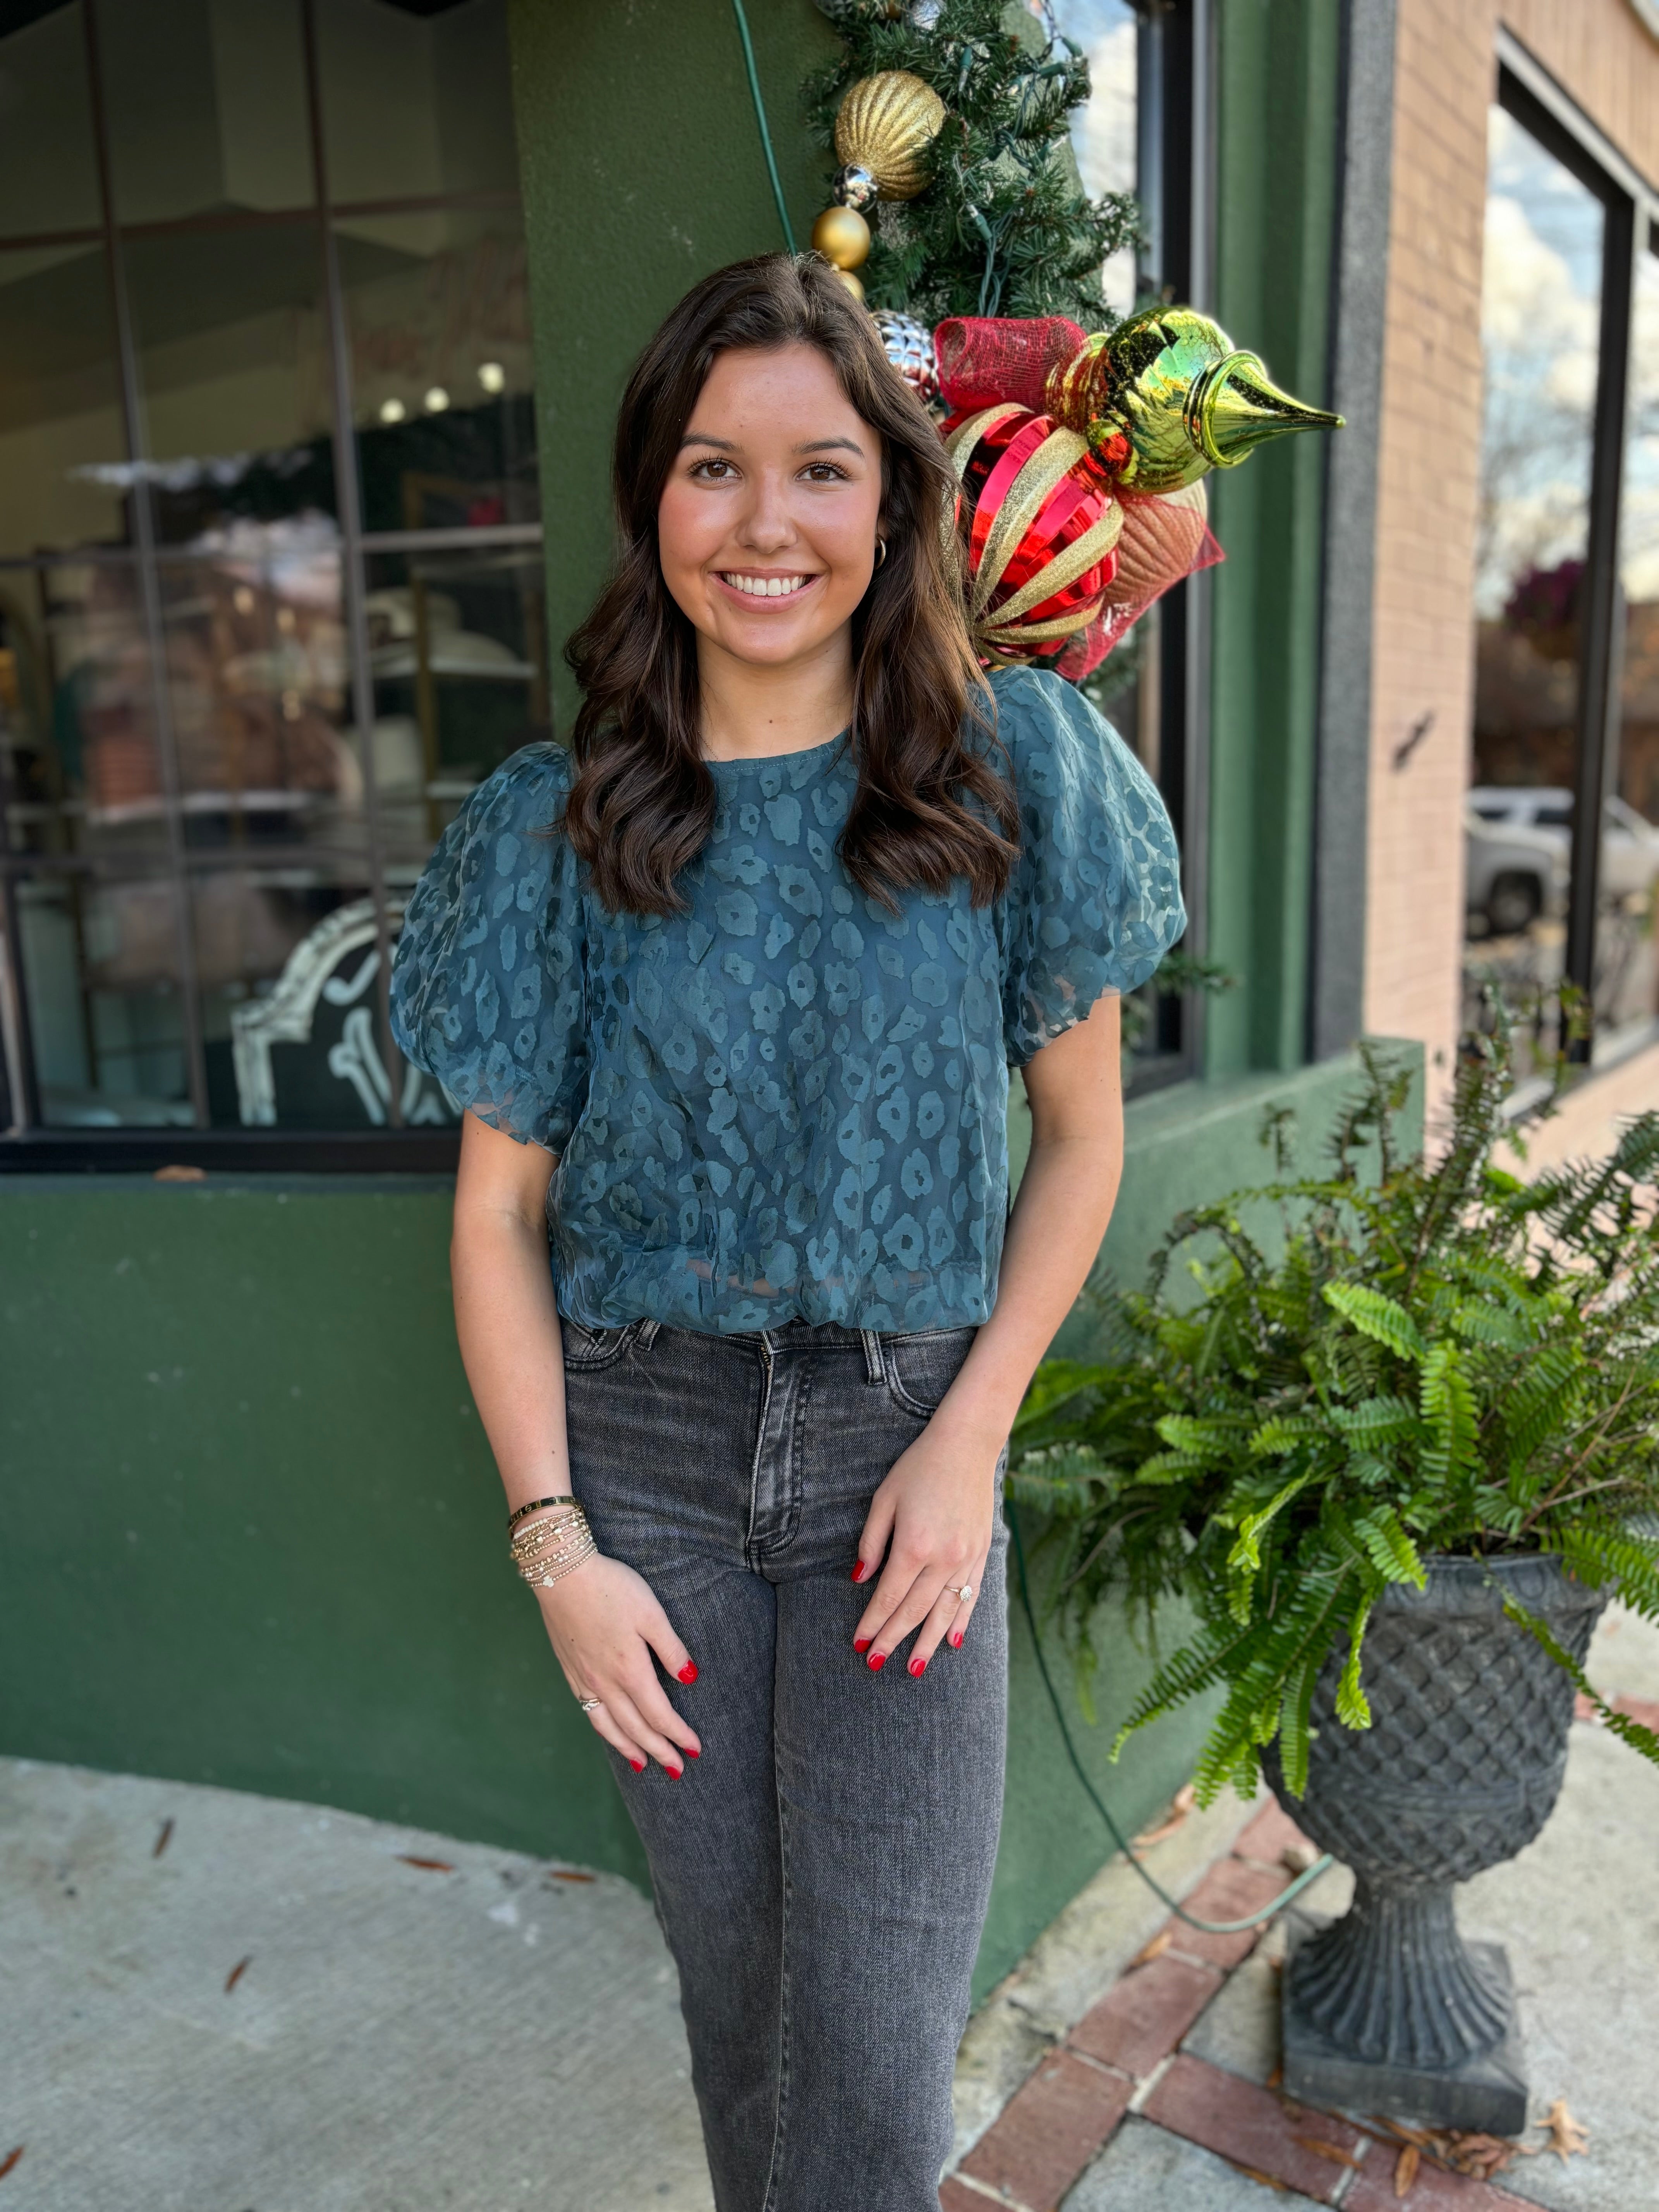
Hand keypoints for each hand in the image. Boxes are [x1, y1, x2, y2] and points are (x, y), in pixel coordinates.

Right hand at [536, 1552, 700, 1776]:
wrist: (561, 1574)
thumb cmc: (612, 1588)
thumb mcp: (651, 1613)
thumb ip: (671, 1649)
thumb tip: (691, 1679)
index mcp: (631, 1670)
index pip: (660, 1715)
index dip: (679, 1735)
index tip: (695, 1749)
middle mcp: (606, 1683)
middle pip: (637, 1728)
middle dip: (659, 1751)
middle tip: (677, 1769)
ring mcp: (585, 1680)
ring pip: (610, 1727)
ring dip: (629, 1748)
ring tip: (643, 1764)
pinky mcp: (570, 1671)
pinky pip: (589, 1712)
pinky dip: (604, 1730)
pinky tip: (609, 1732)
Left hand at [851, 1413, 1000, 1674]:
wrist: (966, 1446)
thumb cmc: (918, 1468)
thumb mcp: (884, 1500)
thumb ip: (871, 1542)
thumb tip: (859, 1579)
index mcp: (914, 1545)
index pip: (888, 1597)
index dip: (872, 1623)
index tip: (859, 1644)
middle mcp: (943, 1558)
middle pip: (914, 1610)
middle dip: (893, 1639)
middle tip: (876, 1664)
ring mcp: (966, 1558)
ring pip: (944, 1611)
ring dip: (927, 1642)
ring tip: (915, 1668)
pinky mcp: (982, 1553)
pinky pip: (971, 1595)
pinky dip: (961, 1620)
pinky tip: (951, 1641)